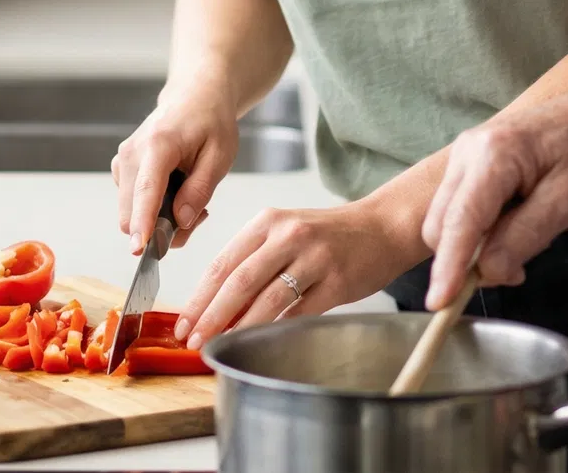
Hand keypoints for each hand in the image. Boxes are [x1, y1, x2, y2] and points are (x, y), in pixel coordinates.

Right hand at [112, 85, 237, 252]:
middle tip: (198, 212)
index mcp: (158, 145)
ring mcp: (123, 160)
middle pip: (132, 212)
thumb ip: (199, 190)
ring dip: (159, 218)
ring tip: (190, 195)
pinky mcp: (122, 167)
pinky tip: (175, 189)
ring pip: (131, 212)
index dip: (143, 223)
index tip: (139, 248)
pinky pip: (132, 203)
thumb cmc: (210, 121)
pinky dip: (153, 207)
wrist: (194, 96)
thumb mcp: (220, 155)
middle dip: (161, 227)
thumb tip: (181, 222)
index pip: (146, 191)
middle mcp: (132, 153)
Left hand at [173, 195, 419, 348]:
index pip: (223, 262)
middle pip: (239, 281)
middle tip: (193, 339)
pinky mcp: (337, 281)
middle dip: (210, 315)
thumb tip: (217, 306)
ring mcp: (314, 258)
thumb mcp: (287, 231)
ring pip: (267, 299)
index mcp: (269, 222)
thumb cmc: (329, 234)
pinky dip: (276, 329)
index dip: (199, 296)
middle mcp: (289, 235)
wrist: (383, 226)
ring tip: (219, 345)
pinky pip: (300, 312)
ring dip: (238, 327)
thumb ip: (255, 260)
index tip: (184, 321)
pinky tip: (260, 343)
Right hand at [420, 84, 567, 307]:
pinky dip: (479, 232)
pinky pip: (459, 210)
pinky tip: (514, 228)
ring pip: (447, 220)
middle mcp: (468, 151)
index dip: (448, 267)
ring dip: (475, 247)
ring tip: (525, 242)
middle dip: (467, 260)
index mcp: (493, 153)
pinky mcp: (469, 165)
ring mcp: (465, 156)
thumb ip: (525, 237)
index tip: (438, 303)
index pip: (461, 221)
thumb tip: (485, 272)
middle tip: (518, 272)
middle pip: (443, 224)